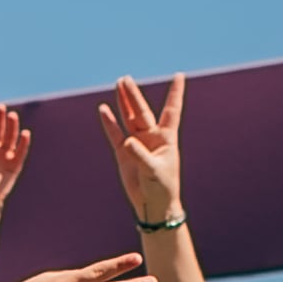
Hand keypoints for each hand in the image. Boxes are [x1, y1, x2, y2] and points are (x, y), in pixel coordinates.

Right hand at [97, 75, 187, 225]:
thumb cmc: (162, 188)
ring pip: (128, 118)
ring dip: (123, 102)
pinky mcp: (123, 154)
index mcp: (166, 138)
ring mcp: (136, 144)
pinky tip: (104, 109)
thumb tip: (128, 141)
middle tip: (125, 79)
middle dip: (133, 95)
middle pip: (142, 111)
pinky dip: (109, 123)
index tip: (179, 75)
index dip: (175, 93)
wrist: (153, 205)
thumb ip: (141, 155)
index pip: (171, 110)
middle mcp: (151, 137)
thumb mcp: (154, 171)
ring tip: (118, 84)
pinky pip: (115, 134)